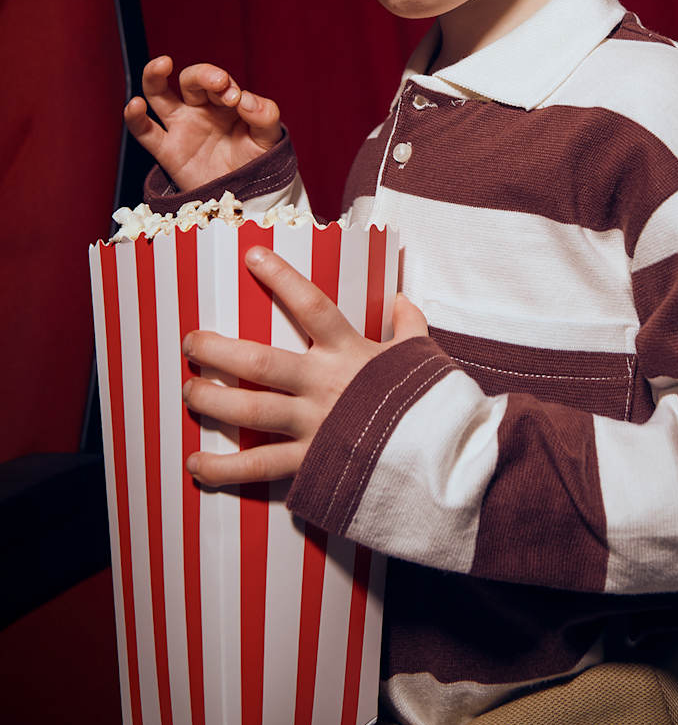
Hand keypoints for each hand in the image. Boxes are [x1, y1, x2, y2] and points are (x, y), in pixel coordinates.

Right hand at [124, 55, 282, 190]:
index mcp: (226, 102)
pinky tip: (135, 105)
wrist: (245, 196)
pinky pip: (144, 131)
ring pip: (159, 94)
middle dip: (204, 76)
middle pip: (191, 80)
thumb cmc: (256, 163)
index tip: (236, 98)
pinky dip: (135, 118)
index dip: (226, 83)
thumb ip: (265, 115)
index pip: (220, 82)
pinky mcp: (166, 149)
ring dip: (155, 75)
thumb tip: (246, 99)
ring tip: (163, 63)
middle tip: (219, 83)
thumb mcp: (269, 138)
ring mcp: (181, 126)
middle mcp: (200, 109)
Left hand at [181, 247, 428, 485]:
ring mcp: (313, 424)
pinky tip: (195, 463)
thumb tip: (402, 300)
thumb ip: (410, 325)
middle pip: (258, 360)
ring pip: (249, 409)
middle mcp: (323, 384)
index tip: (251, 256)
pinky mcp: (309, 462)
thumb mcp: (422, 356)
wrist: (441, 458)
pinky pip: (259, 466)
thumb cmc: (430, 403)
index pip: (311, 305)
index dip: (280, 277)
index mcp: (350, 352)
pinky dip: (223, 468)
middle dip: (217, 350)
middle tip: (191, 342)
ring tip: (189, 392)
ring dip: (211, 400)